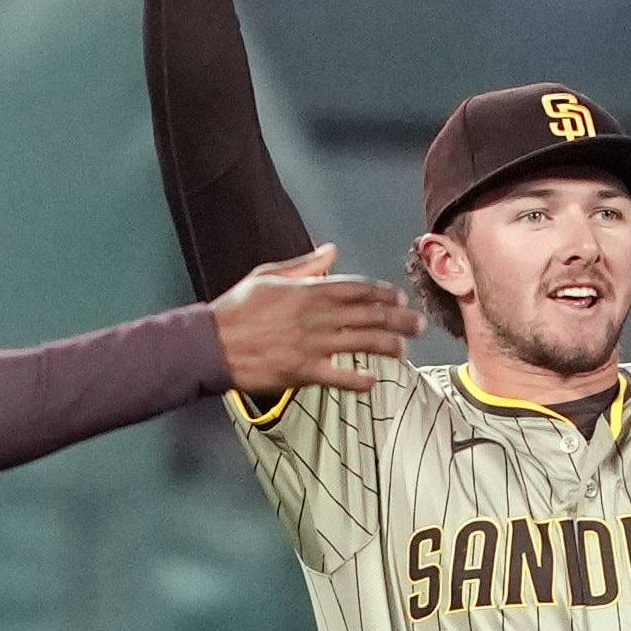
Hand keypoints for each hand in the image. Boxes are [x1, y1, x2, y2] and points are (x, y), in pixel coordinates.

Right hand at [211, 244, 413, 397]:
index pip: (357, 288)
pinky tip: (375, 380)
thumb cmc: (237, 308)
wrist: (210, 343)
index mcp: (308, 290)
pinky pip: (340, 376)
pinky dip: (360, 379)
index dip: (383, 293)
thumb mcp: (268, 275)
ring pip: (362, 343)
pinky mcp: (303, 371)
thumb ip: (304, 264)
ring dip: (389, 346)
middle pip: (369, 315)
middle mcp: (315, 316)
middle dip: (399, 319)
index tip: (400, 298)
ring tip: (404, 351)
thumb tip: (331, 250)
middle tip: (419, 324)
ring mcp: (311, 344)